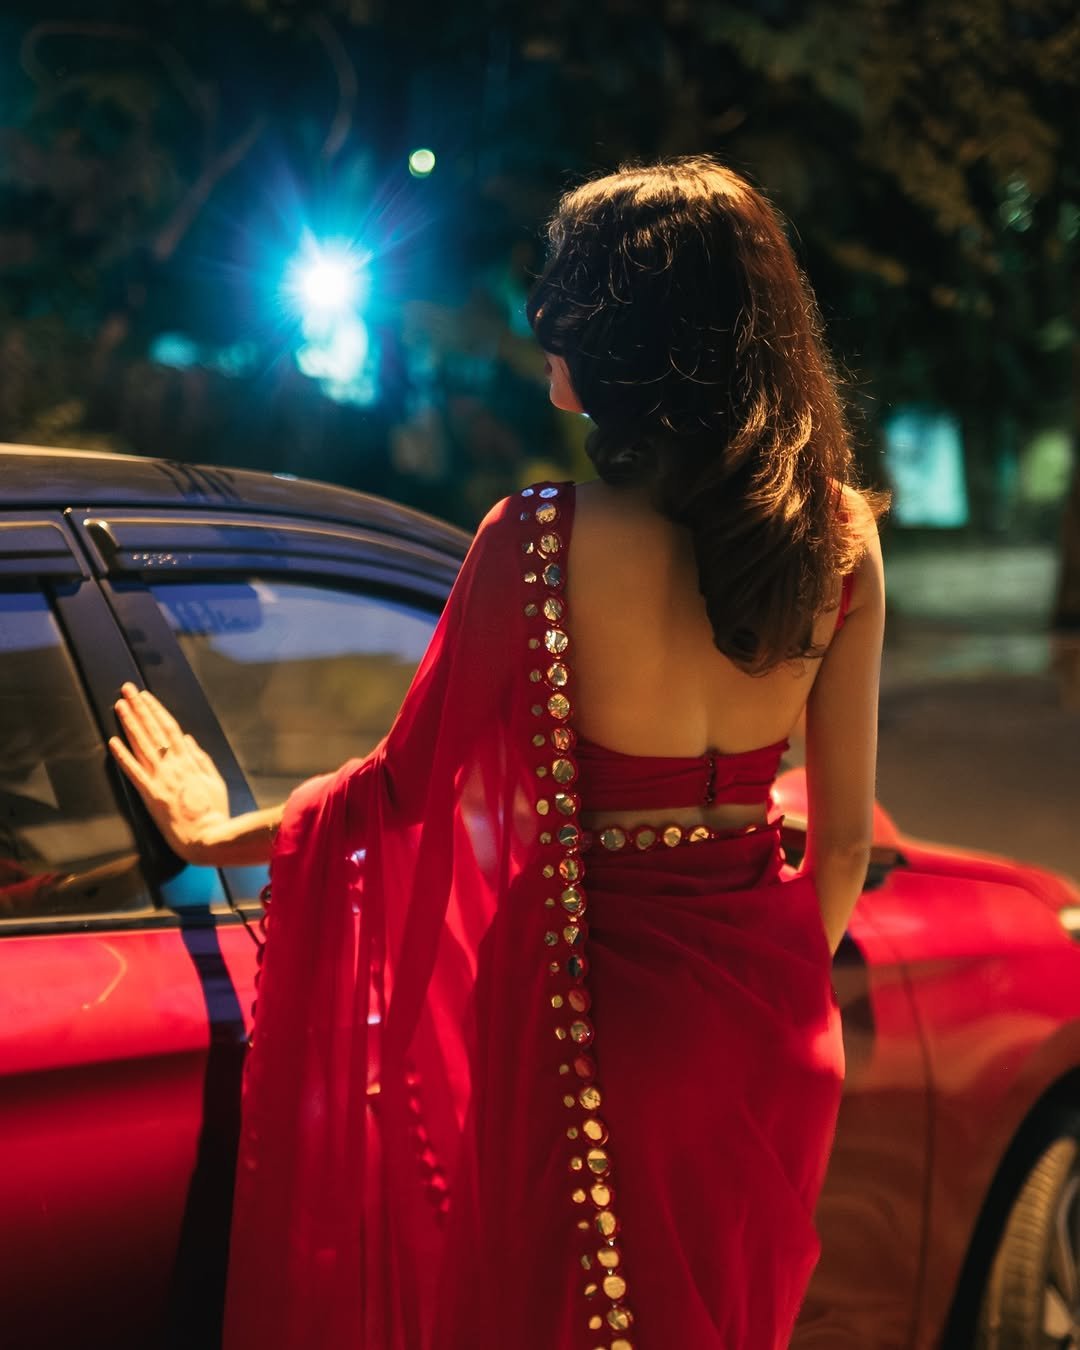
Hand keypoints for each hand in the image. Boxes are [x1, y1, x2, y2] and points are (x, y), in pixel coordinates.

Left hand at [109, 683, 230, 864]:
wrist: (208, 837)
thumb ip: (201, 758)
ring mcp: (160, 779)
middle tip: (126, 690)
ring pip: (142, 745)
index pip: (170, 729)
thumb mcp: (216, 781)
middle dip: (139, 708)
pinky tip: (112, 742)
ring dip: (129, 723)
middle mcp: (173, 765)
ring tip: (119, 706)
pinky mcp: (150, 794)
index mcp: (189, 761)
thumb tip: (187, 739)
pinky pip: (134, 772)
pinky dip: (123, 756)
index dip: (157, 710)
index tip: (146, 696)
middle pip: (153, 730)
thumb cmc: (215, 812)